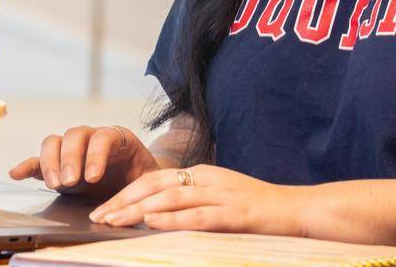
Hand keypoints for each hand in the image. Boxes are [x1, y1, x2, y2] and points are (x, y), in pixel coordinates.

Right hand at [8, 125, 159, 199]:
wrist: (134, 179)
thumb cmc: (142, 177)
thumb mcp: (150, 178)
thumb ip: (146, 183)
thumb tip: (142, 197)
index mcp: (117, 137)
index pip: (103, 138)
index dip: (96, 155)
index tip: (93, 177)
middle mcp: (91, 137)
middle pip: (74, 135)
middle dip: (70, 158)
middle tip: (70, 181)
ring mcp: (71, 149)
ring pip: (54, 142)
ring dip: (51, 162)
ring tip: (55, 184)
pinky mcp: (57, 164)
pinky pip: (38, 160)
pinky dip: (27, 166)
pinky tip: (16, 174)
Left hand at [87, 164, 306, 236]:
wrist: (298, 209)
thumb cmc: (259, 209)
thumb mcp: (221, 198)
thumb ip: (193, 202)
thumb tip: (157, 214)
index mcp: (202, 173)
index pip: (155, 179)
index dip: (125, 193)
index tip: (102, 209)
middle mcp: (207, 179)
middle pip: (156, 185)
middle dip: (122, 201)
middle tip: (97, 217)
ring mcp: (221, 194)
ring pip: (170, 198)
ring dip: (138, 209)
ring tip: (114, 221)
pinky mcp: (235, 213)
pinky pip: (198, 215)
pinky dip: (172, 218)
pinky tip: (152, 222)